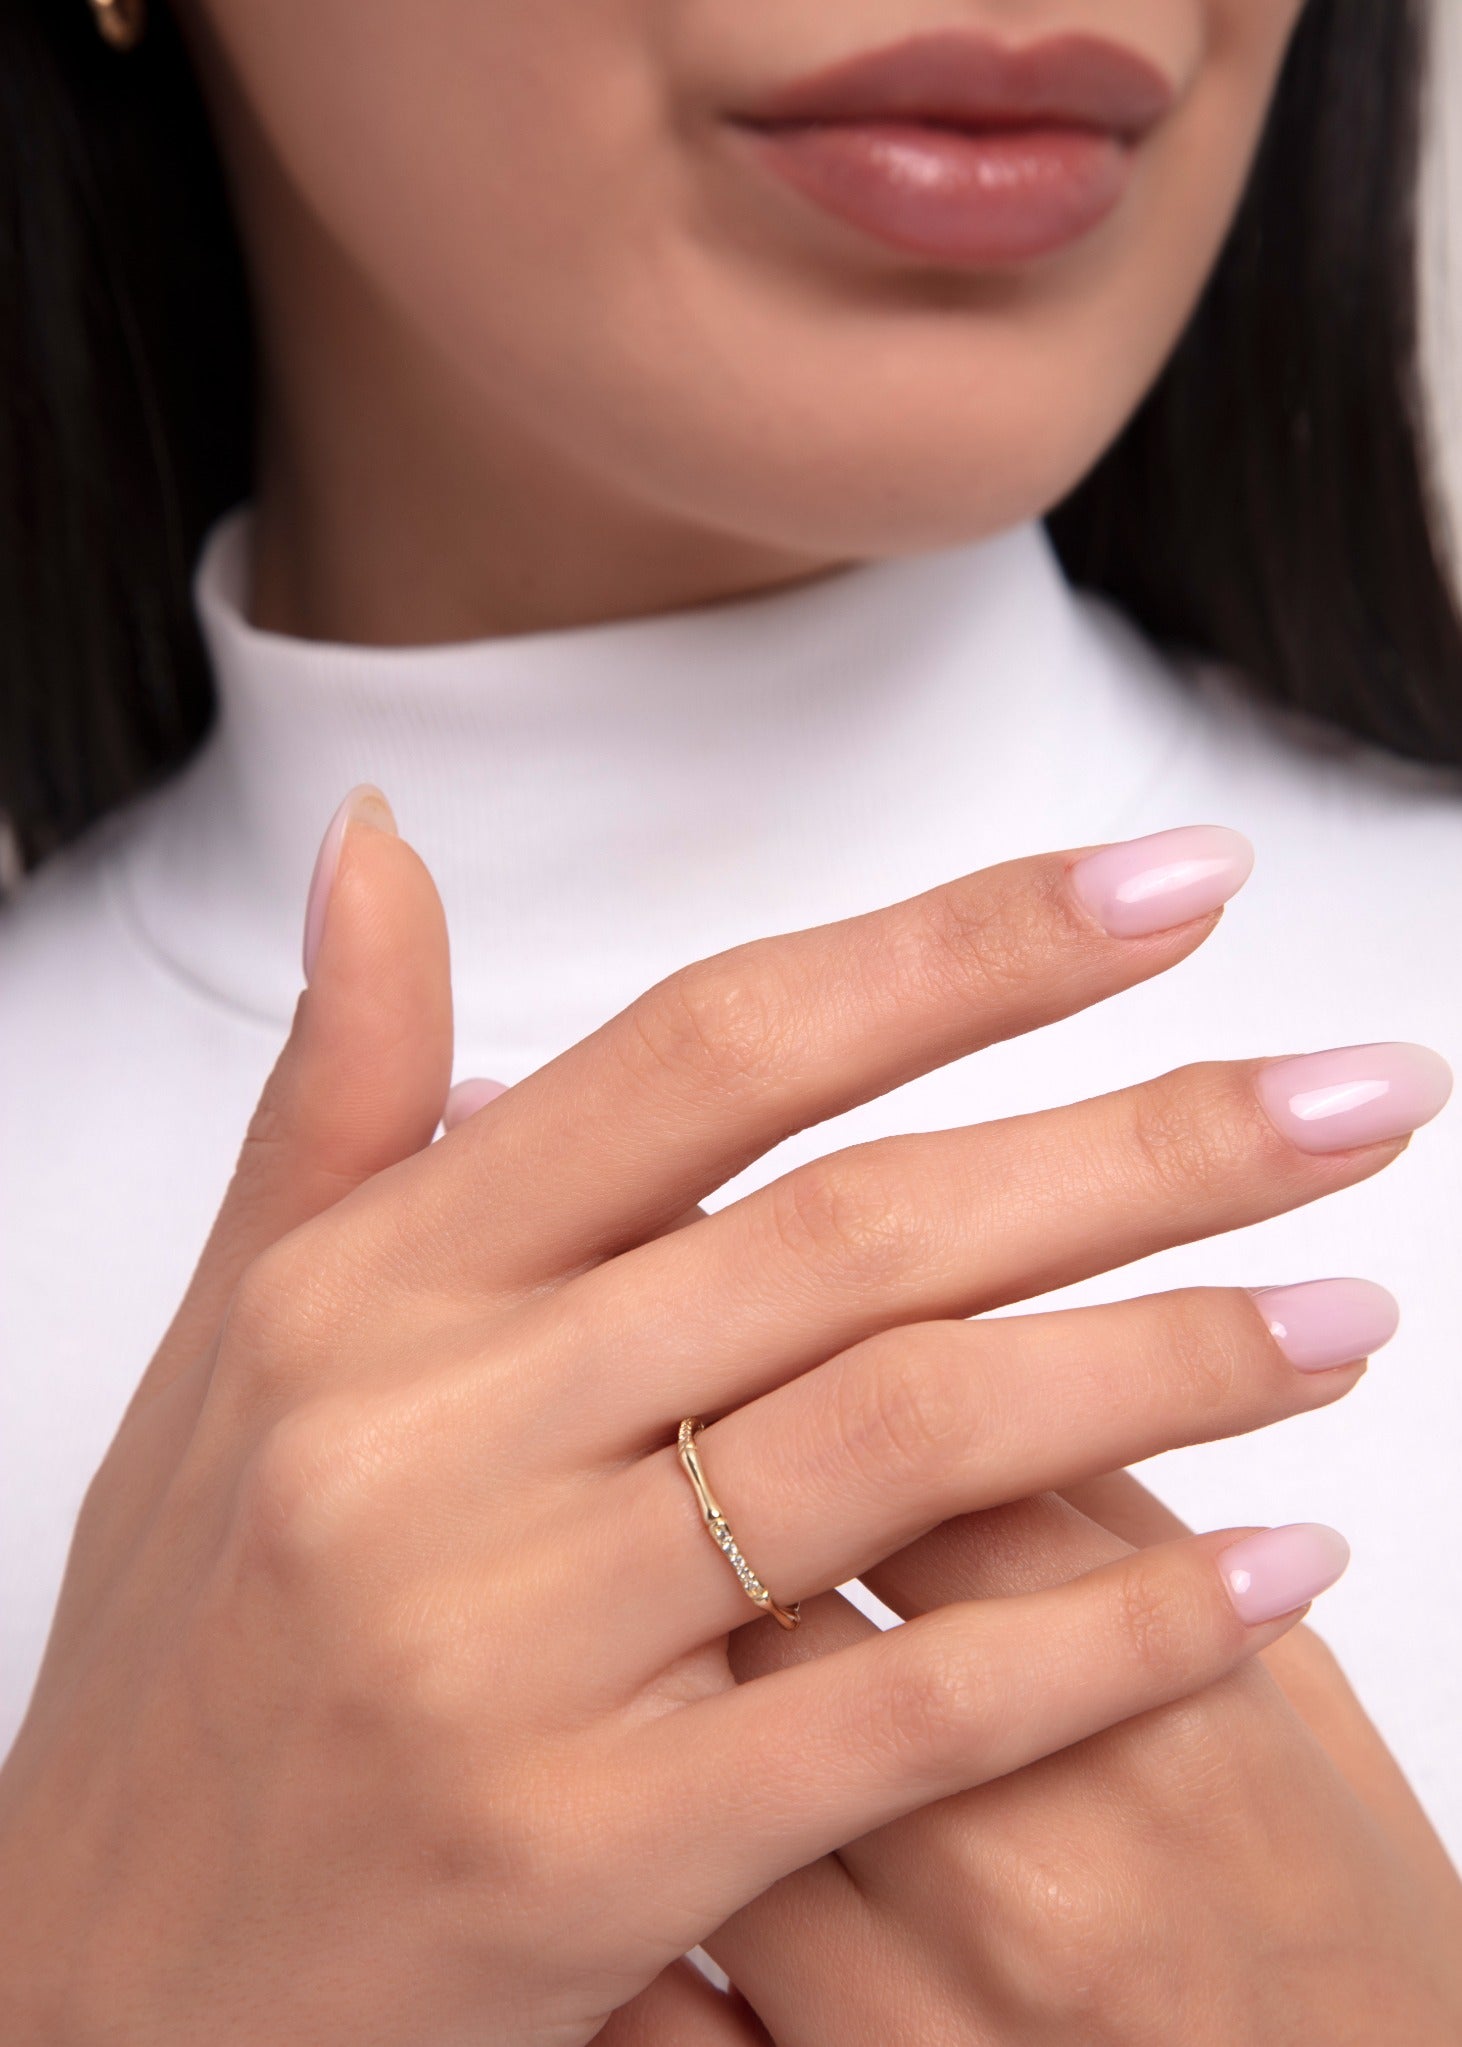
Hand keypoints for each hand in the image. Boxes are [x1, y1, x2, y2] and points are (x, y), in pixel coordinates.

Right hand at [0, 802, 1442, 2044]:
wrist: (100, 1972)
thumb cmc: (197, 1637)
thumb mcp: (244, 1339)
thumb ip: (348, 1092)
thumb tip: (380, 842)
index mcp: (373, 1284)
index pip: (714, 1053)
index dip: (959, 949)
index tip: (1166, 890)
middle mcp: (435, 1434)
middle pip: (856, 1232)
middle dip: (1143, 1146)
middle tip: (1356, 1096)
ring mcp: (506, 1645)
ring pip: (906, 1441)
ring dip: (1166, 1361)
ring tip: (1349, 1305)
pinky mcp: (587, 1848)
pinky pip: (908, 1705)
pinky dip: (1115, 1631)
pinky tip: (1272, 1565)